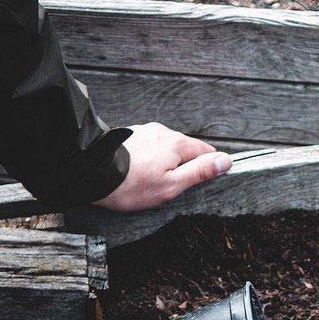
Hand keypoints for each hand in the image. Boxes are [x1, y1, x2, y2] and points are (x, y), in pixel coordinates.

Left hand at [92, 122, 232, 211]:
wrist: (93, 175)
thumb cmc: (131, 185)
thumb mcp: (172, 185)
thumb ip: (200, 171)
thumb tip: (225, 161)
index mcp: (177, 143)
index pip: (206, 151)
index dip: (206, 168)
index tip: (197, 182)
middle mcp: (162, 132)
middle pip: (185, 150)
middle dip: (182, 167)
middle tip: (169, 187)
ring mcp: (145, 132)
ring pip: (167, 149)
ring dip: (165, 163)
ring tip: (150, 182)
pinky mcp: (131, 137)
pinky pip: (150, 148)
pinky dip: (150, 160)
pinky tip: (139, 173)